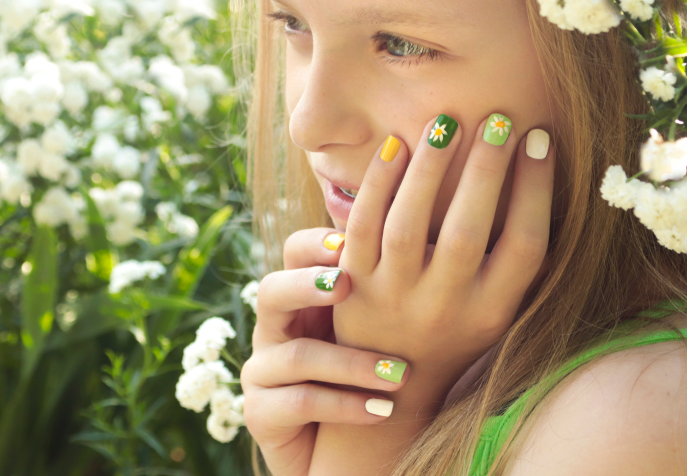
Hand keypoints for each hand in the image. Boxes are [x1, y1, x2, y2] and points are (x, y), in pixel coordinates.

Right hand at [240, 228, 412, 475]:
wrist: (334, 449)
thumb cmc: (361, 376)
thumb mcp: (371, 328)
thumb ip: (384, 288)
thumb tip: (425, 238)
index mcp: (299, 298)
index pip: (294, 253)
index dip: (315, 244)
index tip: (350, 243)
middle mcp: (273, 328)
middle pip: (271, 291)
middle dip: (306, 285)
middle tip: (345, 284)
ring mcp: (261, 371)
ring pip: (296, 355)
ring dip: (351, 363)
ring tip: (399, 373)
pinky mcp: (260, 413)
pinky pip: (300, 402)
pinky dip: (345, 404)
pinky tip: (382, 410)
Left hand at [333, 115, 554, 402]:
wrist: (389, 379)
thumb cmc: (455, 327)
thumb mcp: (497, 306)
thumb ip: (517, 256)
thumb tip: (541, 167)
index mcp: (491, 311)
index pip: (525, 246)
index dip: (536, 189)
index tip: (540, 138)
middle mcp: (444, 306)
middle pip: (467, 232)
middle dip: (487, 171)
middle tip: (499, 118)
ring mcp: (393, 295)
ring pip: (408, 226)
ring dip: (430, 169)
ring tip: (447, 122)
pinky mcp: (353, 282)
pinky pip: (361, 227)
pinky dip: (377, 185)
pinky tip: (397, 146)